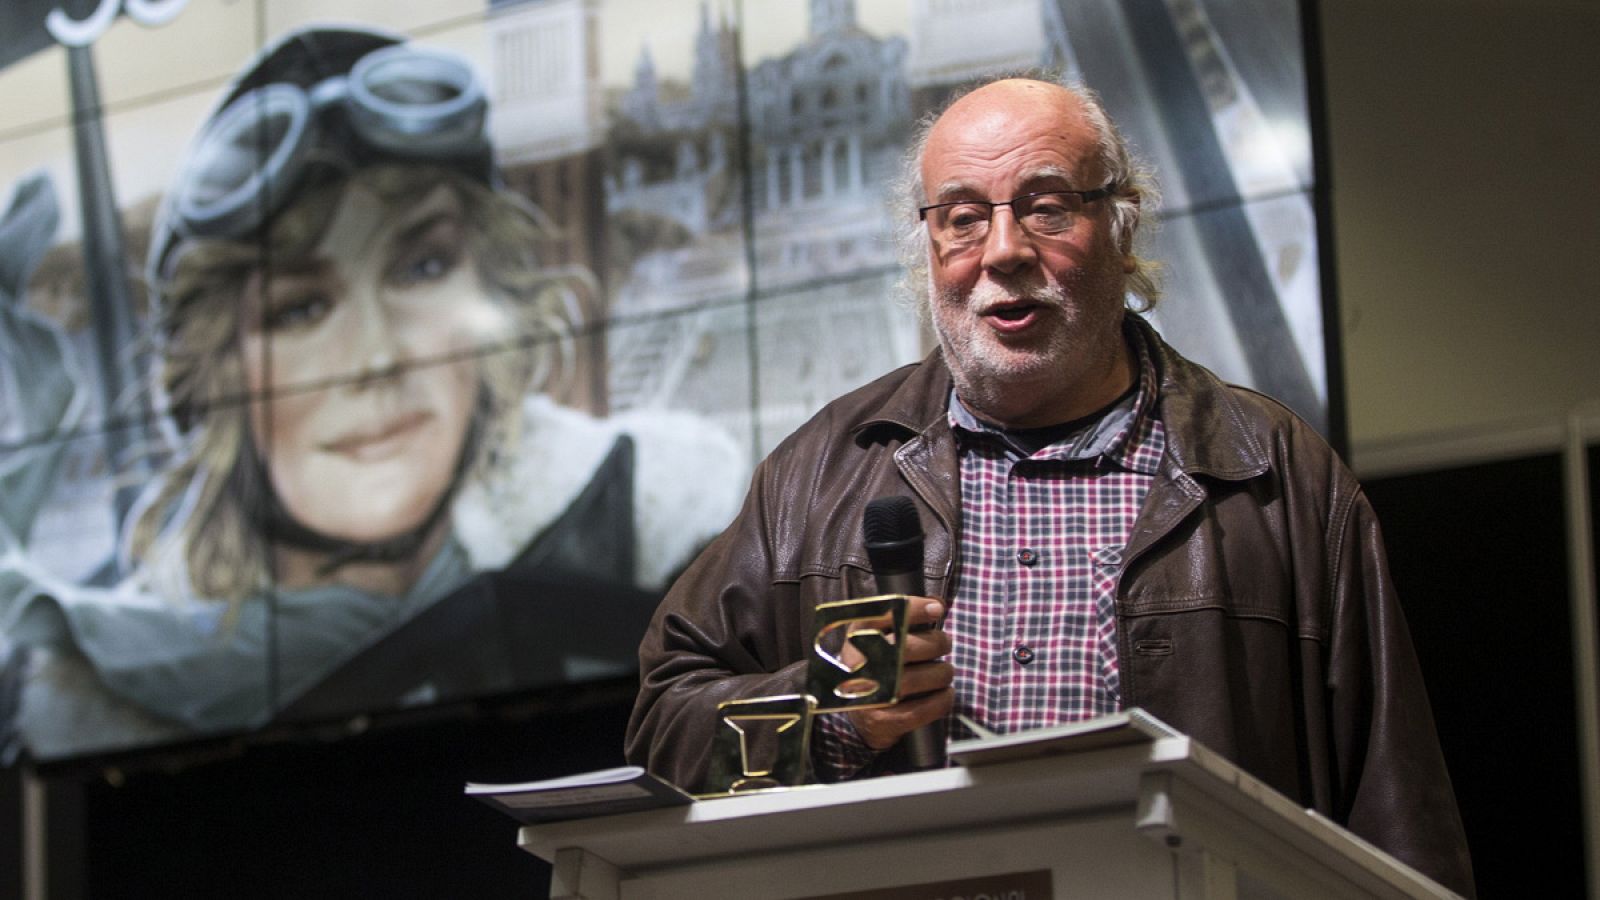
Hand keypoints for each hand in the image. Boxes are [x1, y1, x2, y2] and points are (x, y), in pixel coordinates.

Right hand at [844, 598, 953, 750]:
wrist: (856, 718)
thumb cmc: (876, 669)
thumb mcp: (878, 639)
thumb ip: (904, 620)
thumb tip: (937, 603)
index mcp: (856, 638)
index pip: (883, 615)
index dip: (913, 608)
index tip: (937, 608)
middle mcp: (858, 665)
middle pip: (906, 647)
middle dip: (936, 643)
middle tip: (945, 644)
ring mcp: (869, 696)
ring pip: (917, 679)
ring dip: (941, 674)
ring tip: (944, 673)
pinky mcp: (882, 722)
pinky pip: (922, 709)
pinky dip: (941, 701)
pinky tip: (945, 695)